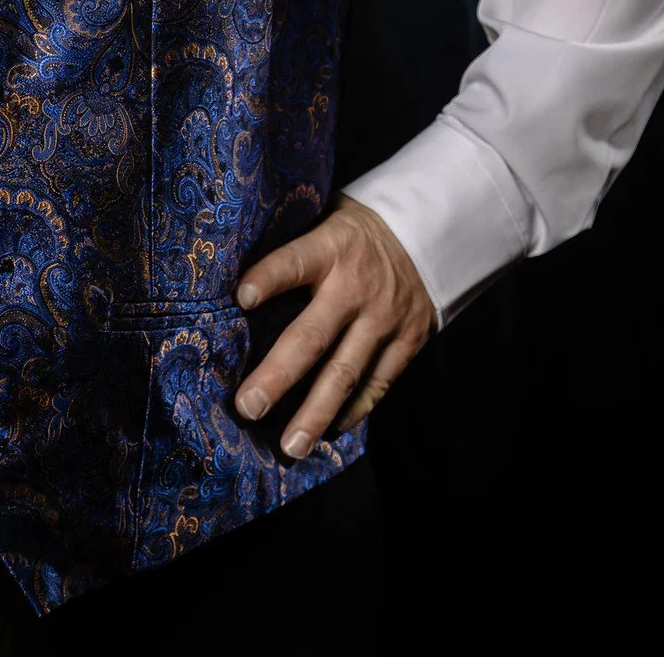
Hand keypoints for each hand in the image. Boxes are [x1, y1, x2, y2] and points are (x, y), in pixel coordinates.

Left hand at [233, 196, 435, 458]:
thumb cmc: (355, 231)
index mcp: (331, 247)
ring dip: (316, 412)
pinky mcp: (408, 341)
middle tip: (248, 408)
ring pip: (347, 372)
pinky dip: (355, 410)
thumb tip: (236, 276)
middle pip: (313, 335)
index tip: (240, 299)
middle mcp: (356, 287)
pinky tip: (330, 431)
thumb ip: (294, 246)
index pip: (293, 262)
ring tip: (290, 447)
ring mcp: (385, 318)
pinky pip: (379, 383)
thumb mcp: (325, 220)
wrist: (430, 232)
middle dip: (279, 375)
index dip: (268, 278)